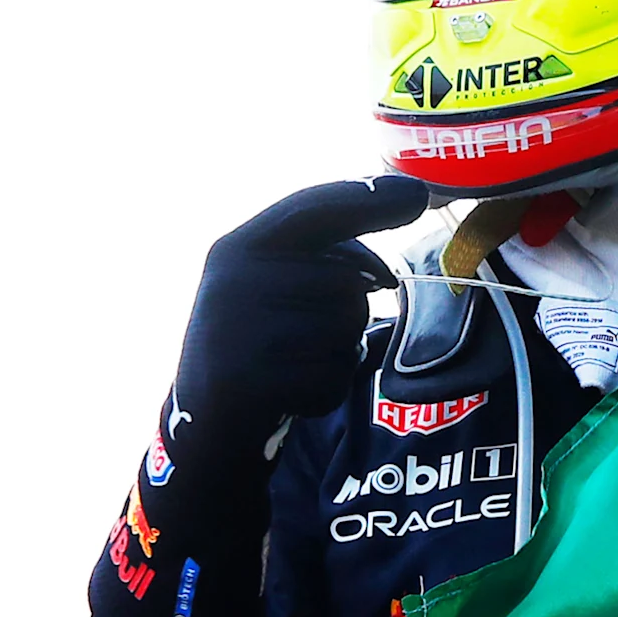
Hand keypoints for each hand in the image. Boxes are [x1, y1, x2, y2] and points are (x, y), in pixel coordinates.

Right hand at [170, 177, 422, 446]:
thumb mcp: (267, 289)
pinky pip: (332, 378)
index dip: (368, 200)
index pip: (312, 209)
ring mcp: (237, 330)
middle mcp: (232, 280)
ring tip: (295, 365)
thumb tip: (385, 274)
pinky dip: (326, 392)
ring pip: (345, 330)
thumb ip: (317, 262)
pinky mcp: (250, 381)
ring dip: (338, 356)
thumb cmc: (253, 346)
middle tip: (308, 337)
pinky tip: (291, 396)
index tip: (418, 193)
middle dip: (348, 313)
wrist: (199, 423)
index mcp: (237, 247)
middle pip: (347, 281)